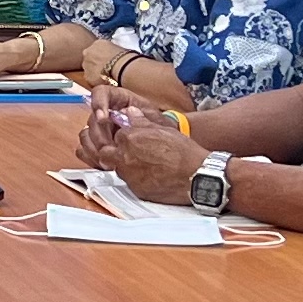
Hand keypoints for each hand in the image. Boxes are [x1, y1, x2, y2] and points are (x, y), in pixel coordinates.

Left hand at [79, 90, 196, 200]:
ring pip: (117, 169)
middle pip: (106, 153)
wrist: (196, 175)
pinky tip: (150, 176)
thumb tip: (129, 111)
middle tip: (129, 153)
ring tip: (144, 165)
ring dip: (125, 166)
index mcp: (130, 138)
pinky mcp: (136, 190)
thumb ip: (141, 121)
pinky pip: (129, 183)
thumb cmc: (183, 151)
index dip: (123, 137)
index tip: (131, 139)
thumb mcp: (163, 130)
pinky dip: (136, 179)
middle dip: (113, 152)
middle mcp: (125, 157)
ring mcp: (129, 175)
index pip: (115, 135)